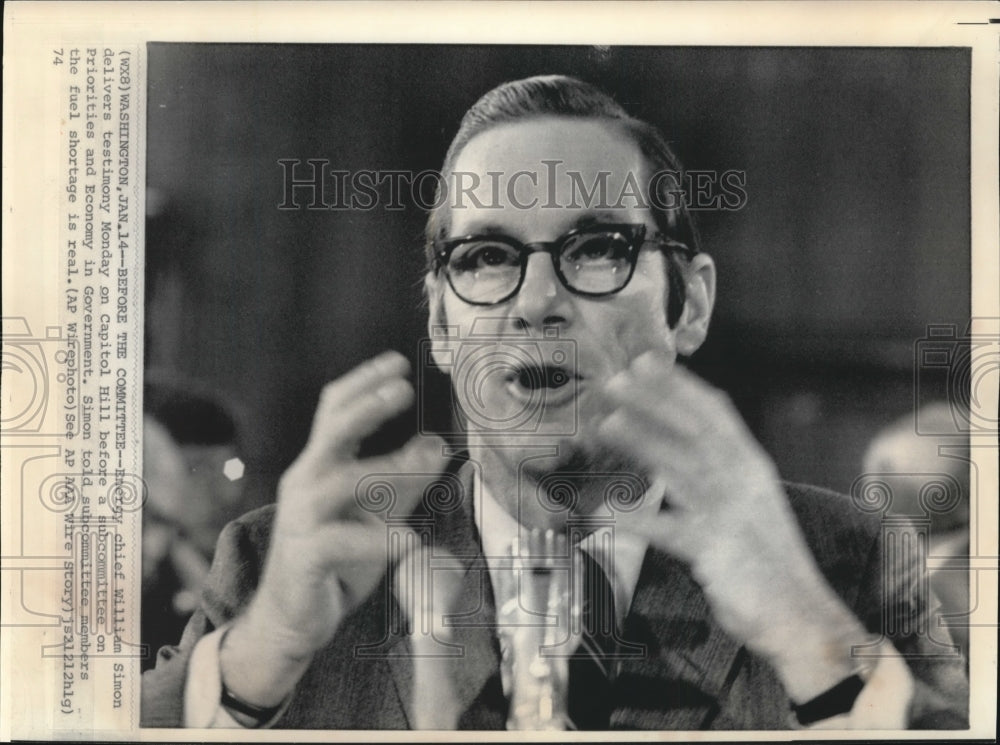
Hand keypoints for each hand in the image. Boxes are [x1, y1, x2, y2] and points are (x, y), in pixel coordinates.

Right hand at [221, 351, 447, 707]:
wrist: (293, 618)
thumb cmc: (337, 558)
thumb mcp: (378, 511)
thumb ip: (406, 480)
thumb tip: (439, 444)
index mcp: (321, 464)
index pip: (336, 409)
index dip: (363, 383)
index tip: (396, 362)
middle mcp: (306, 482)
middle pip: (332, 431)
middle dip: (367, 405)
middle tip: (403, 387)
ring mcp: (301, 519)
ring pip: (342, 481)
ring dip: (389, 468)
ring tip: (431, 459)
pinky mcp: (305, 557)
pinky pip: (341, 540)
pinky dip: (379, 539)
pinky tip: (411, 541)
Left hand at [596, 351, 867, 700]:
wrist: (800, 615)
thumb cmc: (768, 560)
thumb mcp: (752, 505)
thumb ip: (723, 475)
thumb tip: (683, 449)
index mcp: (752, 467)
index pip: (716, 413)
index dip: (679, 386)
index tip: (647, 364)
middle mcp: (744, 481)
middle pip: (695, 429)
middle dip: (655, 401)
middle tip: (615, 380)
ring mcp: (730, 513)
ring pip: (680, 467)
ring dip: (642, 441)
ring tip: (606, 423)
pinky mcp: (714, 549)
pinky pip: (665, 528)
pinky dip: (632, 518)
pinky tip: (601, 512)